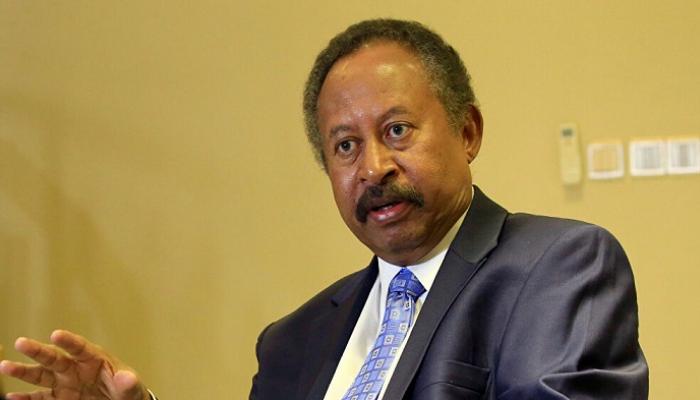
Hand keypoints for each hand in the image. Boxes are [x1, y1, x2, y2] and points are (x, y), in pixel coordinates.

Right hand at [0, 330, 148, 399]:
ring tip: (5, 366)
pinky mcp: (60, 398)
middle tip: (21, 343)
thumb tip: (127, 377)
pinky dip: (26, 398)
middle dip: (38, 351)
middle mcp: (75, 368)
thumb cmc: (127, 390)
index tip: (56, 335)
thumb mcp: (131, 387)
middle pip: (55, 358)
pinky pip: (40, 398)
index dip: (69, 341)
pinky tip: (12, 397)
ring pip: (41, 375)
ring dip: (24, 371)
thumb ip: (127, 382)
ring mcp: (65, 383)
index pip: (80, 347)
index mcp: (94, 359)